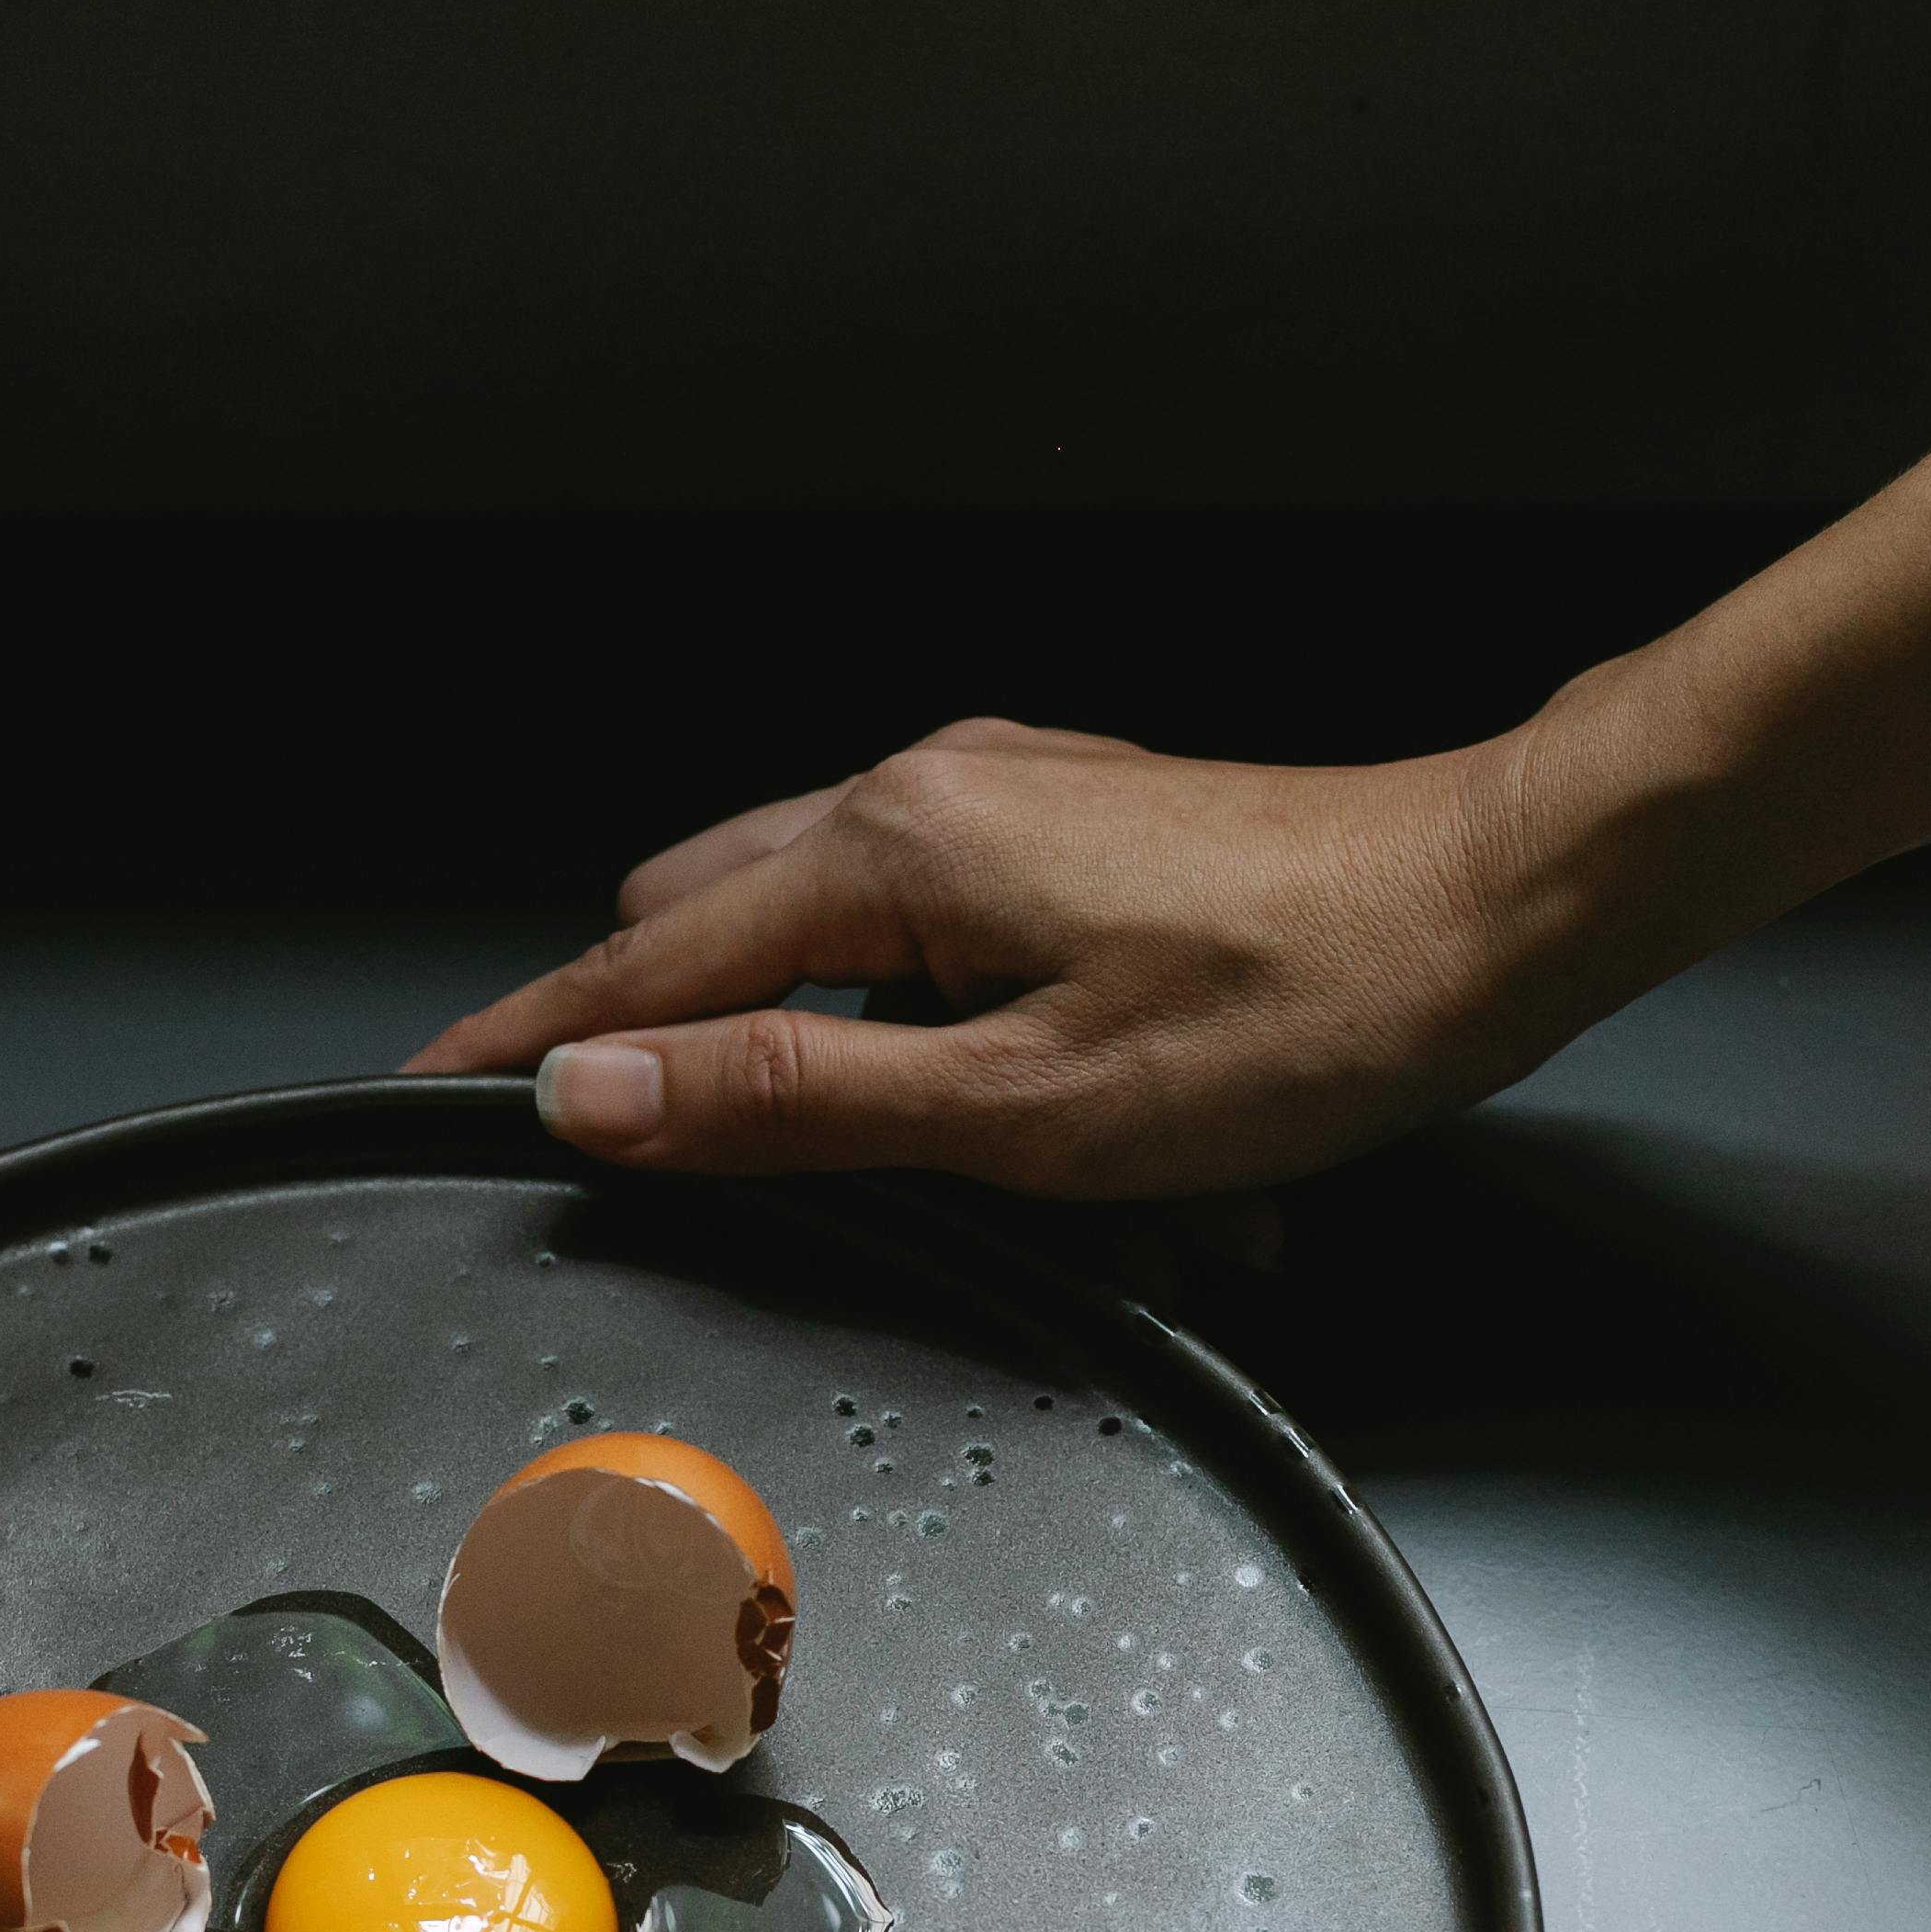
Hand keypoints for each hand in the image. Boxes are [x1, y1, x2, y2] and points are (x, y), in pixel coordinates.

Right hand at [403, 706, 1753, 1199]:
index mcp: (893, 851)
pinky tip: (959, 1097)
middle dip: (635, 1021)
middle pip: (705, 909)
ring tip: (774, 1140)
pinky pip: (923, 912)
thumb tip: (597, 1090)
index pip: (642, 959)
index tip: (424, 1090)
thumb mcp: (1024, 1108)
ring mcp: (1010, 799)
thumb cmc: (1308, 1005)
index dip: (528, 1041)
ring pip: (817, 908)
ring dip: (784, 1023)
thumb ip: (789, 1096)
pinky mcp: (1077, 830)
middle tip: (577, 1136)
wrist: (1507, 902)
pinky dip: (898, 1006)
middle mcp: (931, 790)